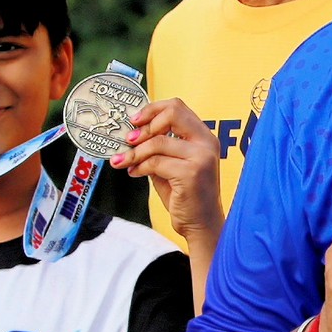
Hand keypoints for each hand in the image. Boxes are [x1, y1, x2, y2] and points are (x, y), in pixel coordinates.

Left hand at [117, 98, 222, 245]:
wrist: (201, 224)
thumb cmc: (186, 195)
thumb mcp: (172, 165)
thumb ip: (158, 148)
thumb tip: (131, 134)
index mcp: (203, 137)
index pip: (177, 107)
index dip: (152, 110)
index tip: (135, 121)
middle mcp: (206, 142)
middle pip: (172, 113)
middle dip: (145, 125)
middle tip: (129, 139)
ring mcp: (201, 157)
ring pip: (158, 141)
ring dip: (135, 152)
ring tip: (125, 162)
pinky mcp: (191, 173)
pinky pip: (156, 162)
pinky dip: (139, 166)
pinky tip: (135, 173)